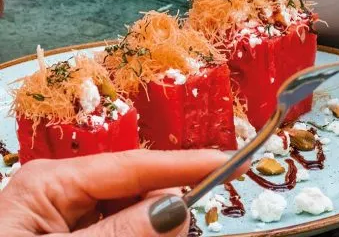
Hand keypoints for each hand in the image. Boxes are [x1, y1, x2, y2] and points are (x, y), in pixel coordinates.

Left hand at [0, 149, 228, 235]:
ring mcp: (57, 223)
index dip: (187, 166)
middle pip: (135, 193)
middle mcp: (55, 196)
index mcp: (49, 184)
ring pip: (129, 220)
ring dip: (151, 232)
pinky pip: (112, 233)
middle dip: (166, 212)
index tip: (232, 164)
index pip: (135, 166)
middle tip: (191, 229)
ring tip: (169, 233)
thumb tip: (177, 208)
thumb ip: (122, 235)